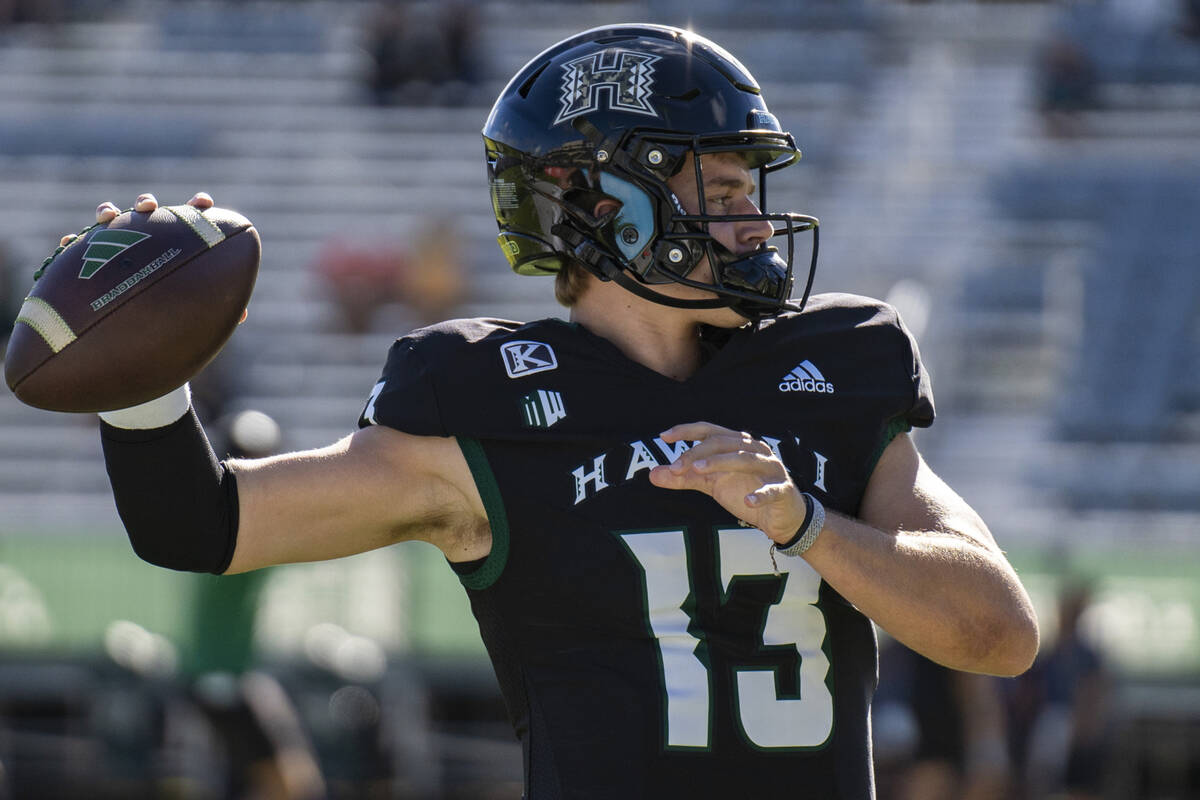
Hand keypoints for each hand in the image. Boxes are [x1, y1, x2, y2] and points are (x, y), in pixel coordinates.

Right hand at [63, 192, 245, 323]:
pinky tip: (69, 243)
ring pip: (111, 220)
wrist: (134, 331)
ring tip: (107, 216)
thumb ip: (215, 307)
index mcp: (175, 245)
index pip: (189, 219)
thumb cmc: (171, 315)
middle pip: (147, 211)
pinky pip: (77, 247)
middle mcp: (145, 239)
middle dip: (146, 203)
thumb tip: (241, 314)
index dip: (197, 207)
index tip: (203, 202)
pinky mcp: (89, 261)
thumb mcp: (194, 312)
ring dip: (109, 212)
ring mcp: (116, 246)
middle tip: (148, 206)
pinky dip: (73, 242)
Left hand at [648, 421, 807, 544]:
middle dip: (697, 452)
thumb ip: (684, 478)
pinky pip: (771, 489)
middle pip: (723, 442)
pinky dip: (759, 495)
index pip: (709, 431)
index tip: (664, 436)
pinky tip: (746, 502)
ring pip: (745, 458)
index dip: (687, 431)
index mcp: (736, 445)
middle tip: (676, 467)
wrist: (780, 516)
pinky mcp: (782, 489)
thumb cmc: (745, 491)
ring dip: (720, 463)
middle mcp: (753, 450)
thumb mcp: (711, 484)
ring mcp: (770, 468)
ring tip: (698, 471)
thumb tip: (652, 475)